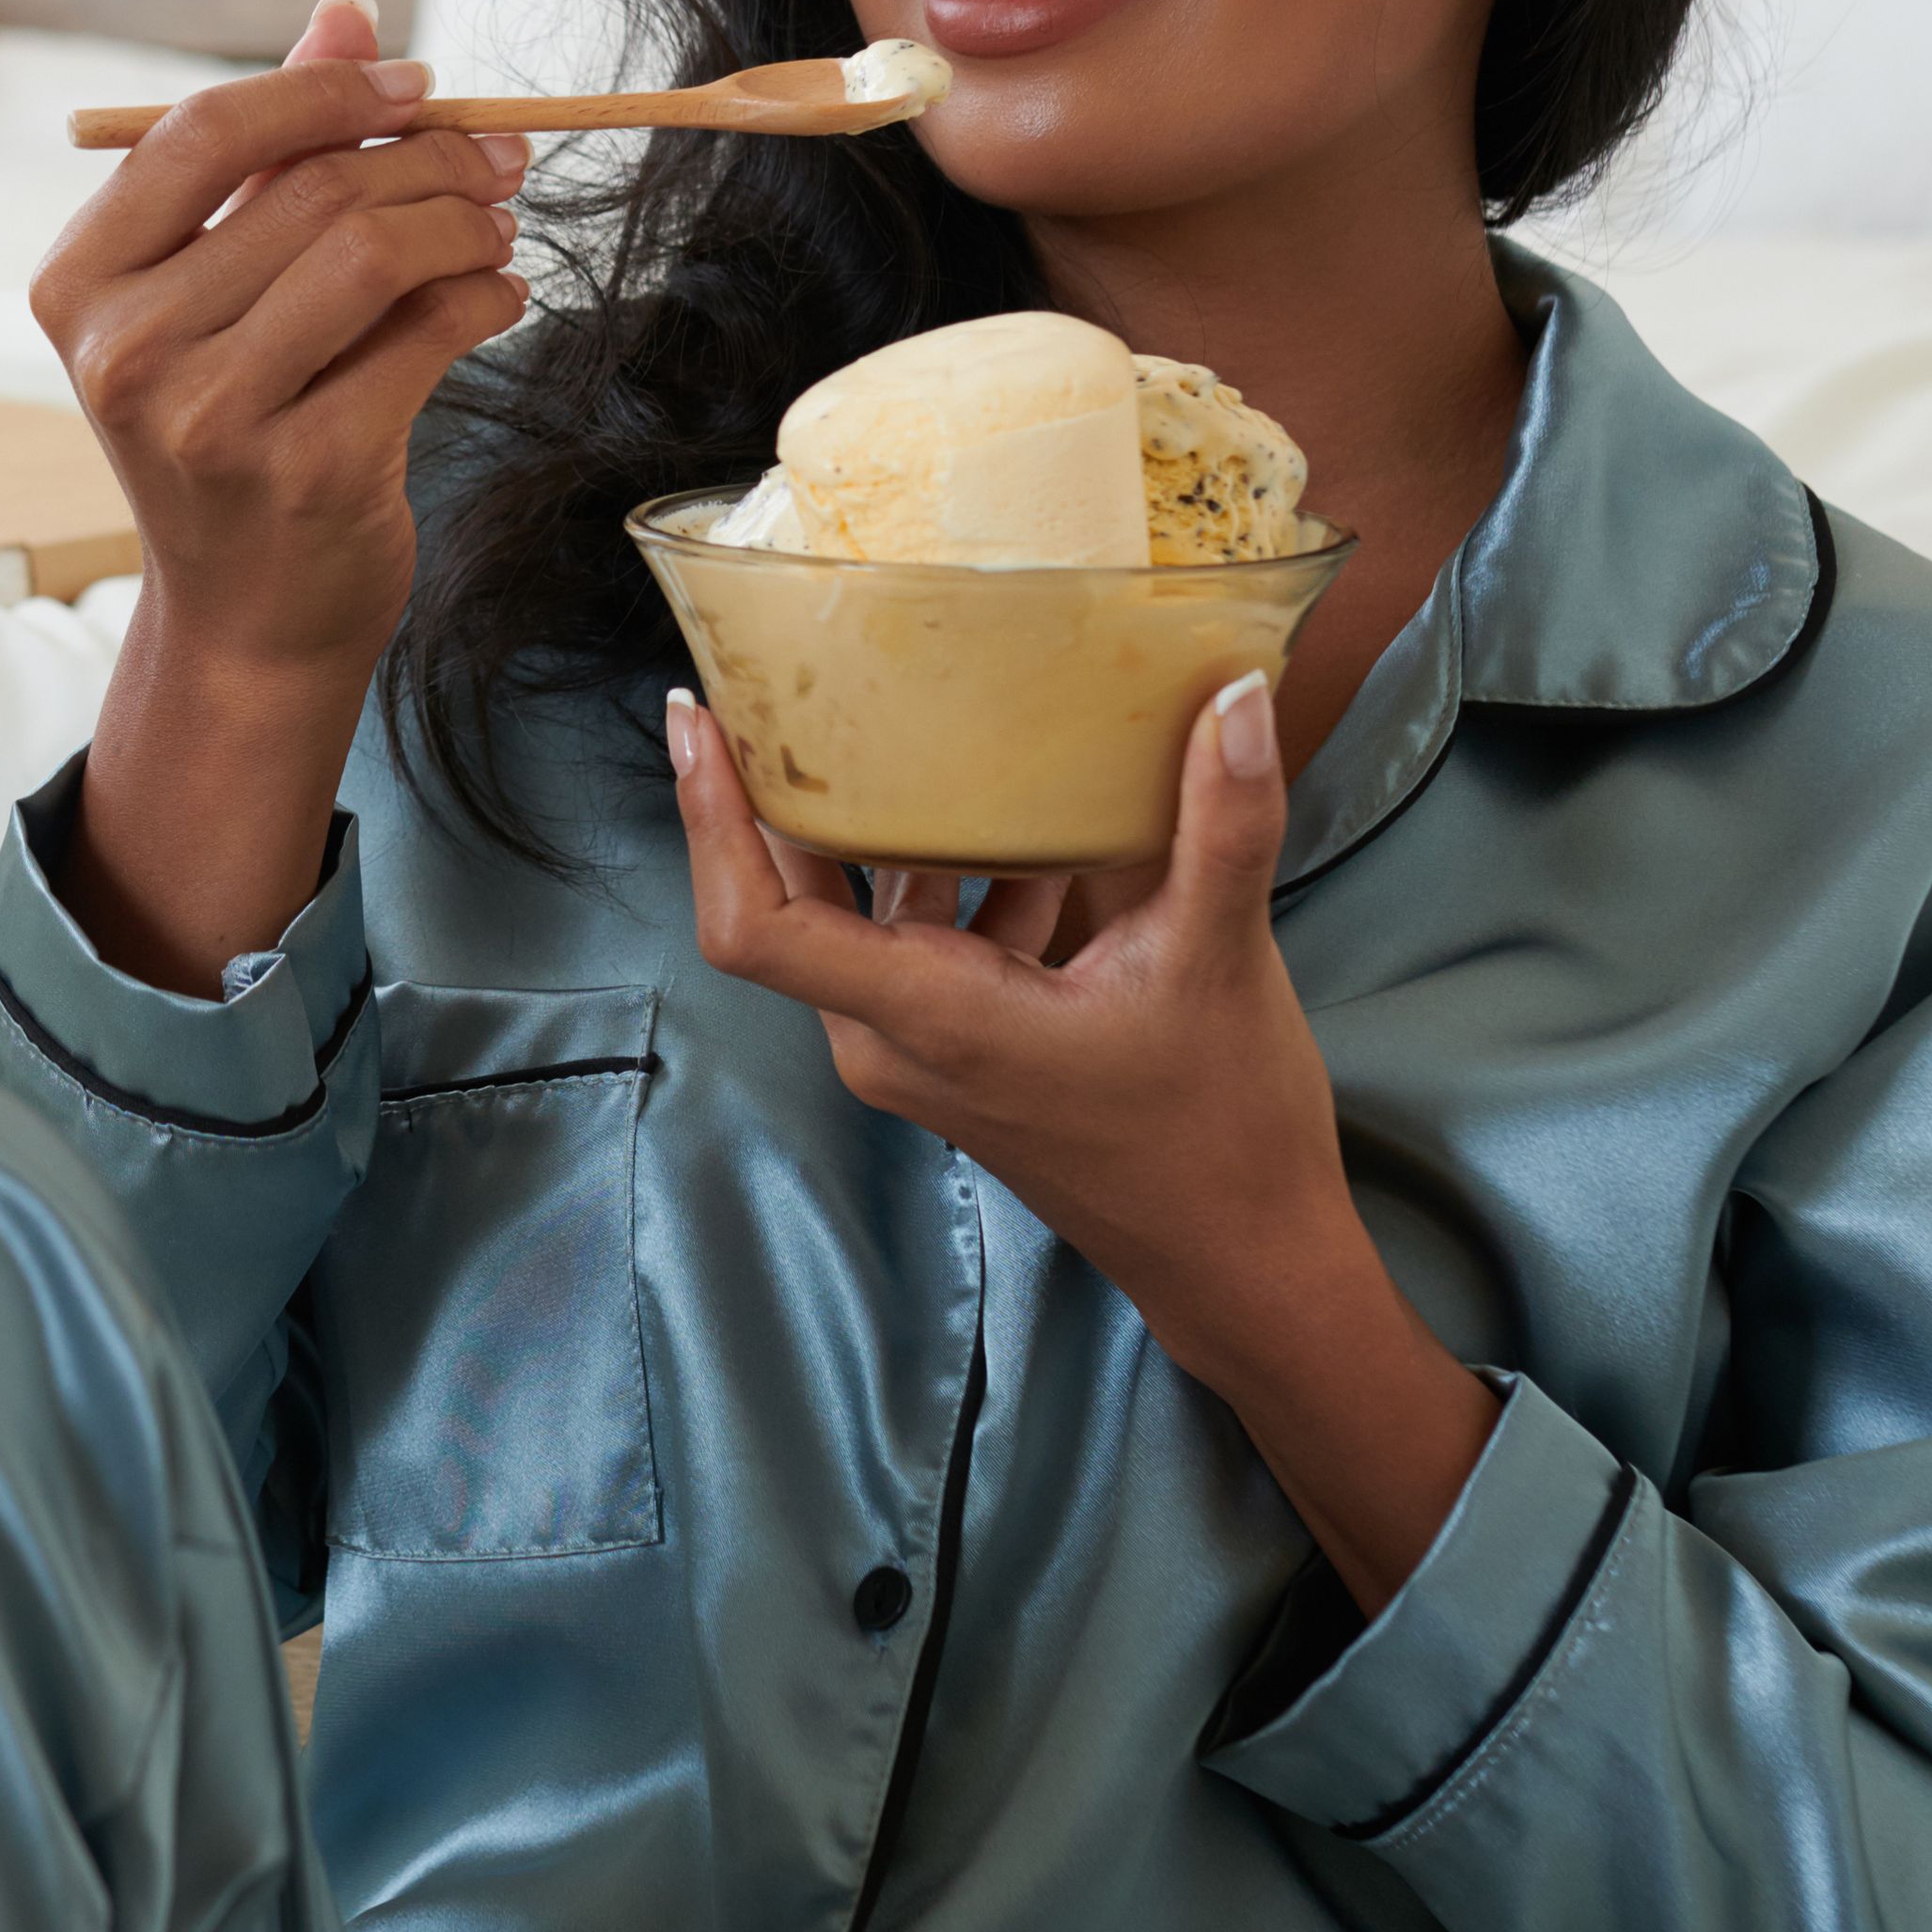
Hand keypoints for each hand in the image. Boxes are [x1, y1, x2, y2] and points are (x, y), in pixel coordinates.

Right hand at [33, 0, 531, 980]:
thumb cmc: (233, 429)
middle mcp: (126, 350)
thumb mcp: (221, 288)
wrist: (245, 620)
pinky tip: (500, 294)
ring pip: (376, 254)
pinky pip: (428, 334)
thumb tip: (349, 12)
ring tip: (499, 225)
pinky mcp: (308, 471)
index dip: (329, 92)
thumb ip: (274, 151)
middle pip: (310, 190)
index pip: (205, 131)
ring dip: (466, 221)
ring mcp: (211, 419)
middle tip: (497, 160)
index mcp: (79, 283)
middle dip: (430, 158)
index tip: (419, 86)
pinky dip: (486, 296)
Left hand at [668, 673, 1501, 1603]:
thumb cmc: (1219, 1131)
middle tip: (794, 675)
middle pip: (794, 897)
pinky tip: (1037, 826)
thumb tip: (1238, 691)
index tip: (692, 718)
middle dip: (787, 790)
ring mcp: (921, 1054)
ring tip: (925, 722)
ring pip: (865, 916)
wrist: (1239, 1257)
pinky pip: (922, 944)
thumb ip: (1226, 819)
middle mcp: (893, 1040)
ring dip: (894, 829)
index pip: (753, 925)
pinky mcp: (959, 1054)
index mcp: (925, 1017)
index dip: (707, 817)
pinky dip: (959, 878)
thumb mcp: (1221, 957)